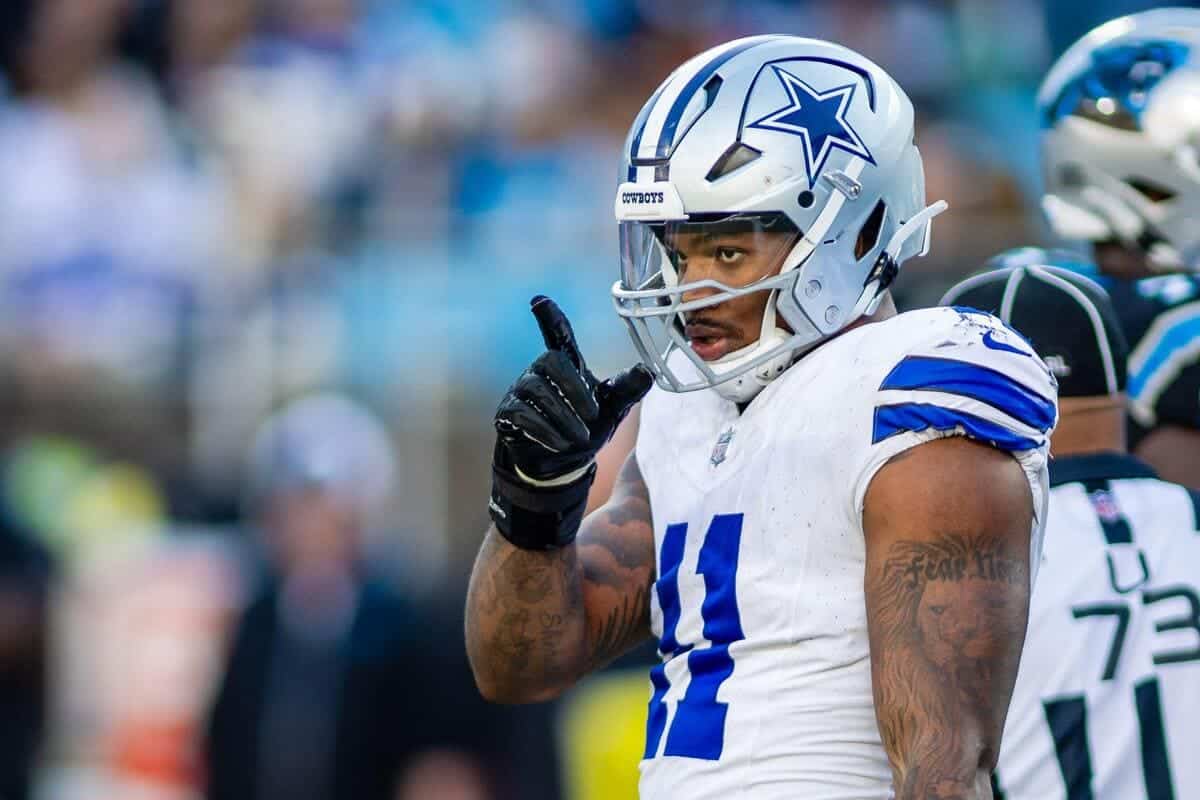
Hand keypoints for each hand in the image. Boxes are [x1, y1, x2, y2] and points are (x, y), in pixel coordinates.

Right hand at [495, 296, 651, 484]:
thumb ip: (628, 390)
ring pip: (537, 391)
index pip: (558, 336)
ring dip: (563, 417)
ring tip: (580, 437)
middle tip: (592, 414)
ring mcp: (521, 392)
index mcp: (567, 365)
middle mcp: (540, 372)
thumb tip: (648, 371)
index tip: (539, 301)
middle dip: (573, 388)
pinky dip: (544, 430)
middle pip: (550, 361)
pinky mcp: (507, 415)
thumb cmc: (585, 428)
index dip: (550, 319)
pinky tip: (560, 443)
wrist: (561, 465)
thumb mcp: (613, 409)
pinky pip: (521, 414)